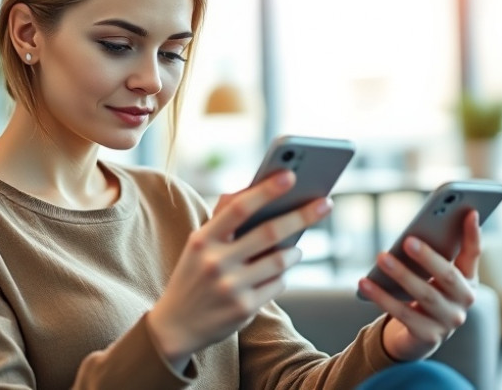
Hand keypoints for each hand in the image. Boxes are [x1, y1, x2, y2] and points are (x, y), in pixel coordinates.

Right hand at [147, 170, 331, 370]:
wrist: (176, 325)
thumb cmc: (194, 275)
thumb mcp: (198, 245)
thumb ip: (222, 218)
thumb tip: (252, 188)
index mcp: (203, 239)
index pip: (239, 208)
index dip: (266, 190)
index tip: (291, 175)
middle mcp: (216, 262)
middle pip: (269, 233)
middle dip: (301, 216)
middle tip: (325, 203)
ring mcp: (231, 287)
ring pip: (280, 261)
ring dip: (294, 251)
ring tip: (297, 248)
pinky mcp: (244, 309)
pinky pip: (278, 284)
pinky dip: (282, 276)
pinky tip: (277, 273)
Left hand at [358, 210, 479, 360]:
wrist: (417, 336)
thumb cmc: (425, 293)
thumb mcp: (431, 274)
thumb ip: (431, 253)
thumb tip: (415, 230)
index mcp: (468, 279)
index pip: (473, 254)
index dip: (473, 234)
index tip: (469, 211)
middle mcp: (464, 301)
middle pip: (447, 276)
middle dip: (427, 257)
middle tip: (407, 240)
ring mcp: (449, 321)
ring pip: (424, 294)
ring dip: (401, 274)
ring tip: (381, 257)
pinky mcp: (429, 336)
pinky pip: (402, 314)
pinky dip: (382, 297)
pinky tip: (364, 283)